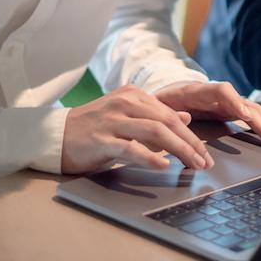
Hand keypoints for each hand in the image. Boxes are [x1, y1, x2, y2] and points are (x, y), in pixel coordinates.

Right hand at [61, 84, 212, 173]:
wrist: (56, 135)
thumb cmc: (95, 129)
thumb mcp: (127, 117)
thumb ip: (155, 116)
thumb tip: (185, 116)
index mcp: (133, 95)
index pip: (170, 114)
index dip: (190, 135)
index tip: (204, 153)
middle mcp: (124, 103)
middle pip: (166, 121)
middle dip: (190, 143)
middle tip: (204, 162)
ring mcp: (112, 120)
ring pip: (153, 132)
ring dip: (178, 149)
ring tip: (192, 164)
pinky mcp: (100, 140)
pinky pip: (129, 148)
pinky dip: (149, 157)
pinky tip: (163, 165)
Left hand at [155, 81, 260, 149]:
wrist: (163, 94)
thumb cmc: (159, 103)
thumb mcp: (158, 107)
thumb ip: (169, 112)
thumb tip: (186, 118)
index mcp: (198, 90)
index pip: (222, 91)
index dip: (235, 102)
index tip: (245, 115)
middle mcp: (218, 95)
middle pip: (246, 105)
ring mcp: (227, 102)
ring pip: (254, 111)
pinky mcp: (230, 111)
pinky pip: (252, 118)